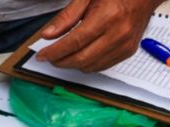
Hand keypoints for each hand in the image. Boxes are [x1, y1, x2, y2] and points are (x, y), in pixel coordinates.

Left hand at [36, 0, 162, 71]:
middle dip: (60, 61)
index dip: (54, 52)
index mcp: (108, 17)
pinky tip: (79, 56)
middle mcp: (118, 34)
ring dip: (72, 65)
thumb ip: (67, 17)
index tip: (42, 56)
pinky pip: (101, 67)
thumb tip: (48, 35)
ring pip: (89, 66)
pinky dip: (86, 65)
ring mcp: (124, 45)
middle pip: (81, 58)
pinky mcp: (127, 52)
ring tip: (62, 56)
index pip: (74, 43)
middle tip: (49, 57)